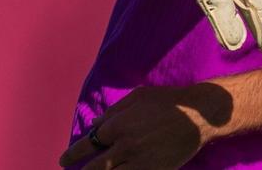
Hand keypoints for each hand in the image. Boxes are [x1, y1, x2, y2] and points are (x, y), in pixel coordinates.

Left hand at [59, 84, 230, 169]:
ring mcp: (141, 163)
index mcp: (119, 125)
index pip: (89, 143)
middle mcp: (126, 146)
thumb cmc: (166, 102)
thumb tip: (95, 124)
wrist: (197, 116)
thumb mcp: (136, 98)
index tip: (63, 160)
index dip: (74, 153)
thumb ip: (113, 112)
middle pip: (97, 167)